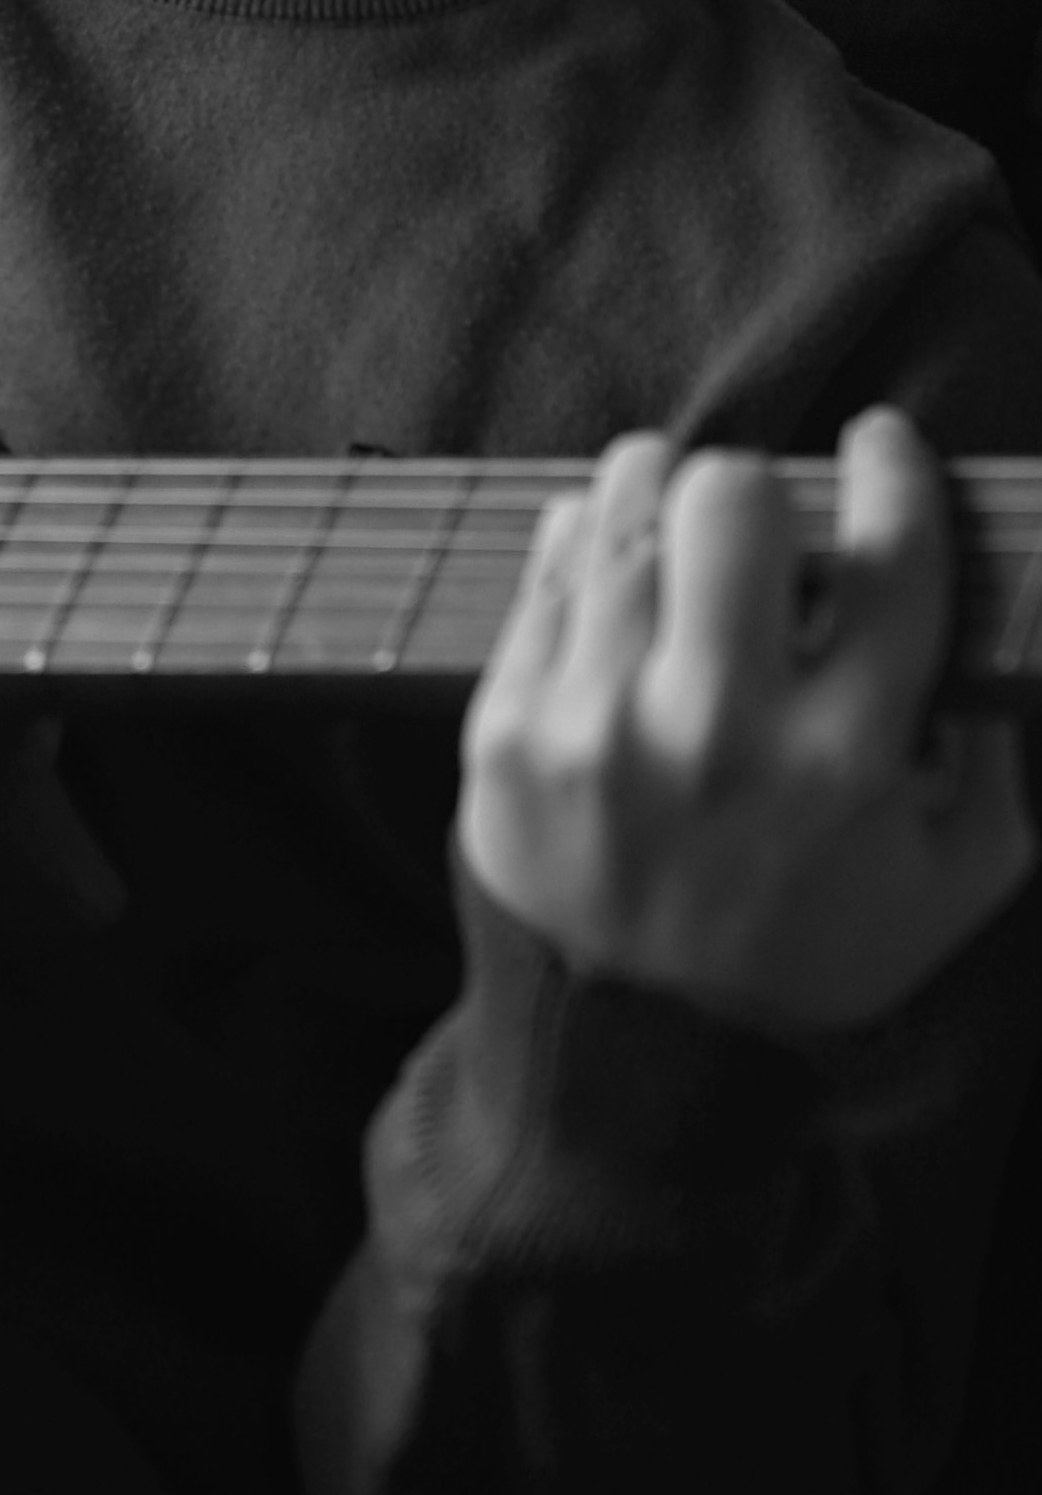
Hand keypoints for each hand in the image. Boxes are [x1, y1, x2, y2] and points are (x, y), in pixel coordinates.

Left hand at [458, 410, 1034, 1032]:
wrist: (640, 1048)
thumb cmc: (809, 951)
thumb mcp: (955, 879)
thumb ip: (990, 746)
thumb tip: (989, 613)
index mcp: (844, 761)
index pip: (888, 555)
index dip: (895, 471)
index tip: (883, 446)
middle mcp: (714, 729)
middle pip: (731, 495)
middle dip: (759, 490)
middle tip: (761, 527)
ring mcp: (595, 722)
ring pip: (622, 504)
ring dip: (664, 499)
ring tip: (681, 536)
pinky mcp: (504, 724)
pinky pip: (547, 564)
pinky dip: (590, 550)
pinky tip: (620, 588)